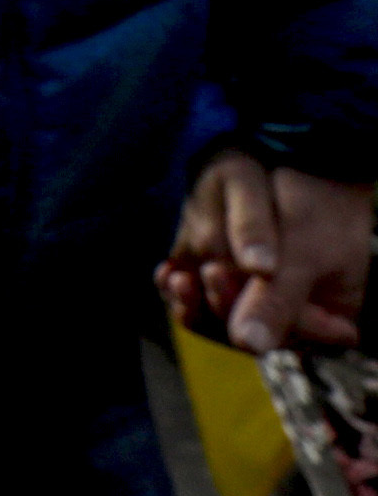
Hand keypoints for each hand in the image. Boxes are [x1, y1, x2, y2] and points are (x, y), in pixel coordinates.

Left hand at [165, 151, 372, 350]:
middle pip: (242, 329)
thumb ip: (276, 298)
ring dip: (194, 301)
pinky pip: (195, 293)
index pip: (281, 338)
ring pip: (214, 315)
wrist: (298, 150)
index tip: (225, 281)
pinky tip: (168, 273)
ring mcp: (252, 291)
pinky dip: (179, 286)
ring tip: (178, 279)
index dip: (252, 321)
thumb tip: (249, 345)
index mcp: (327, 316)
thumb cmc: (315, 200)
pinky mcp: (222, 271)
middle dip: (220, 304)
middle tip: (212, 272)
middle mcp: (288, 310)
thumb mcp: (302, 248)